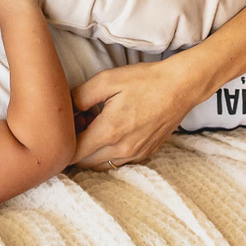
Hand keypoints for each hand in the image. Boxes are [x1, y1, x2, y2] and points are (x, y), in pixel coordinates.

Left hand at [71, 51, 214, 169]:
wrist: (181, 86)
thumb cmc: (144, 81)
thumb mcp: (106, 80)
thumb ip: (79, 97)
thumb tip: (65, 112)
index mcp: (109, 132)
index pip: (73, 153)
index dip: (64, 140)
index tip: (68, 123)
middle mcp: (122, 150)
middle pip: (84, 162)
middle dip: (76, 146)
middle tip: (82, 121)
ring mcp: (136, 155)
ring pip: (101, 165)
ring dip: (92, 151)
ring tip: (97, 126)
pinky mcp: (146, 154)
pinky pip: (118, 161)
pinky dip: (109, 152)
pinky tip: (115, 130)